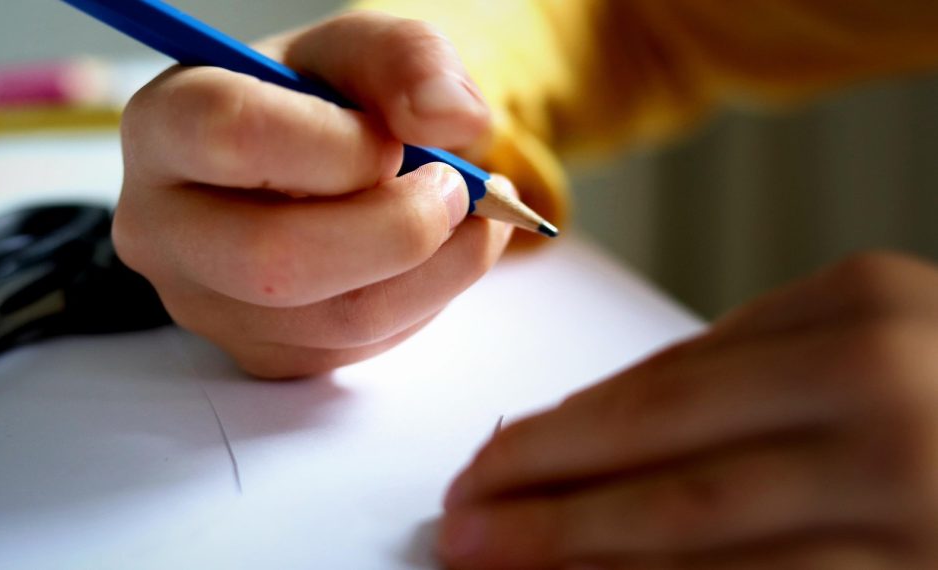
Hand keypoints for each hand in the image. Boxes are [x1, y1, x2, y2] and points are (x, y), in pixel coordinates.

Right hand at [112, 12, 510, 378]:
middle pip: (274, 261)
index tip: (395, 140)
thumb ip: (406, 57)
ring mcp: (205, 305)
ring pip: (335, 320)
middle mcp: (162, 228)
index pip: (233, 135)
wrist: (286, 167)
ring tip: (471, 217)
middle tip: (456, 190)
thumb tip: (457, 119)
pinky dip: (424, 300)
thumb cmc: (309, 102)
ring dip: (436, 270)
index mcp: (163, 126)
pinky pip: (359, 346)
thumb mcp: (351, 49)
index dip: (338, 144)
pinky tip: (435, 254)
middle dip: (398, 228)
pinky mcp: (259, 355)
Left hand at [439, 252, 937, 568]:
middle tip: (463, 525)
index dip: (557, 434)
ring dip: (590, 563)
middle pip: (671, 469)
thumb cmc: (932, 378)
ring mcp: (915, 503)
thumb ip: (723, 374)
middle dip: (549, 504)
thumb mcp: (845, 334)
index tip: (485, 465)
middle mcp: (889, 402)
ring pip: (708, 547)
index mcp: (857, 315)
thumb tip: (561, 432)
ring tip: (504, 567)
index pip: (664, 387)